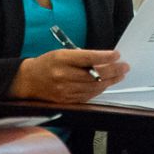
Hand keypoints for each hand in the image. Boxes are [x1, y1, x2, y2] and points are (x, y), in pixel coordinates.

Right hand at [7, 48, 127, 103]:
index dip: (104, 57)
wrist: (28, 81)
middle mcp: (63, 76)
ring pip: (93, 87)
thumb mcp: (62, 53)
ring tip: (120, 75)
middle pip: (94, 74)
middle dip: (113, 70)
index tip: (117, 54)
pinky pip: (88, 96)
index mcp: (61, 59)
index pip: (87, 58)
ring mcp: (65, 91)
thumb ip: (81, 56)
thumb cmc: (47, 63)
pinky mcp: (67, 101)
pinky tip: (107, 84)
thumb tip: (104, 59)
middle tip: (125, 66)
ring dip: (110, 81)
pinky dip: (99, 90)